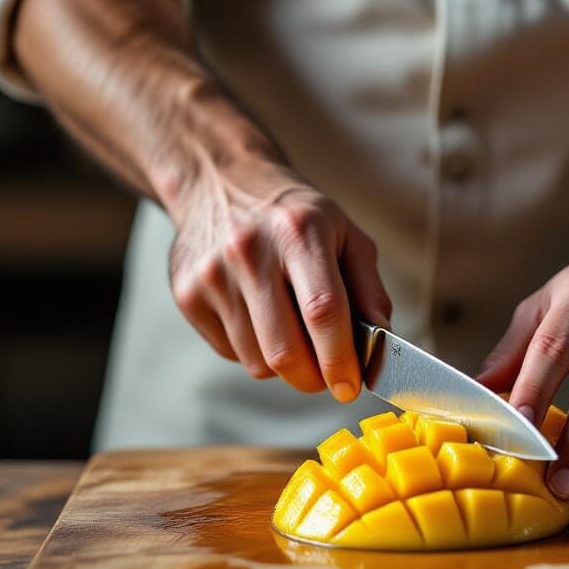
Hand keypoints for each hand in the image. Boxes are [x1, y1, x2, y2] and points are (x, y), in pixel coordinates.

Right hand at [167, 156, 390, 398]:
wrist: (220, 182)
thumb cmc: (294, 215)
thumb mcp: (345, 233)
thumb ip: (369, 288)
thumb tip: (381, 339)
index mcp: (298, 232)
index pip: (323, 311)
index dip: (340, 359)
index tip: (350, 386)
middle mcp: (249, 251)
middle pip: (285, 349)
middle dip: (314, 378)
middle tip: (328, 377)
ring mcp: (212, 274)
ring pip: (257, 361)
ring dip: (285, 366)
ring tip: (294, 335)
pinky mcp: (187, 294)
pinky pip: (231, 353)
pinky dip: (255, 352)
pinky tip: (261, 319)